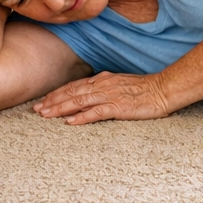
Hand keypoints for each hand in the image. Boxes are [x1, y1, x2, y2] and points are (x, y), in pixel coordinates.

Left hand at [32, 72, 170, 124]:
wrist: (165, 89)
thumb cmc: (146, 89)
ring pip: (79, 101)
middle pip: (72, 93)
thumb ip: (105, 89)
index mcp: (104, 80)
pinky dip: (82, 117)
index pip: (75, 86)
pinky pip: (97, 112)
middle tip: (36, 110)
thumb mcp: (121, 85)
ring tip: (46, 115)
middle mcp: (104, 85)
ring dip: (61, 108)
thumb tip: (88, 98)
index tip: (44, 101)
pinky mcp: (119, 107)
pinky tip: (70, 122)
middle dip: (53, 101)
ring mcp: (111, 96)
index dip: (57, 94)